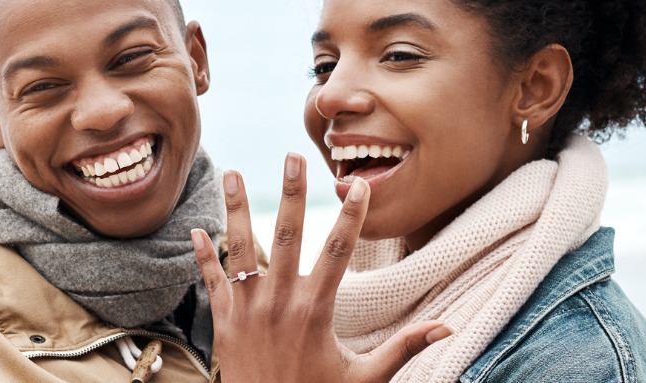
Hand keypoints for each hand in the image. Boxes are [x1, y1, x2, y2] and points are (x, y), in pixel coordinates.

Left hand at [192, 153, 450, 382]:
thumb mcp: (366, 377)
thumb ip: (404, 347)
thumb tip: (448, 328)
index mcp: (317, 311)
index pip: (337, 251)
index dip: (351, 217)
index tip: (359, 186)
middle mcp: (280, 302)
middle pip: (286, 234)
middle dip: (290, 192)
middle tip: (292, 155)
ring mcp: (248, 310)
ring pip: (241, 248)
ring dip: (236, 208)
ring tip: (232, 171)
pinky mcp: (224, 322)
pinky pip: (212, 281)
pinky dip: (203, 255)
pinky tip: (197, 228)